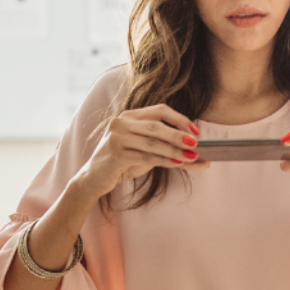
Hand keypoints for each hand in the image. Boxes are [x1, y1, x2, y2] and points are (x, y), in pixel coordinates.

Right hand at [75, 104, 209, 200]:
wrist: (93, 179)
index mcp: (129, 116)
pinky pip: (145, 156)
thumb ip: (166, 149)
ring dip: (174, 150)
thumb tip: (196, 154)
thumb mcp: (145, 152)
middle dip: (178, 135)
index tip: (195, 131)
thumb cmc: (122, 163)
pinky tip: (177, 163)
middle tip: (196, 144)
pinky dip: (164, 160)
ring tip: (191, 157)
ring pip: (152, 142)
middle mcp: (121, 122)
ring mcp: (116, 137)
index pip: (159, 110)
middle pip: (156, 125)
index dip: (179, 119)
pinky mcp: (115, 154)